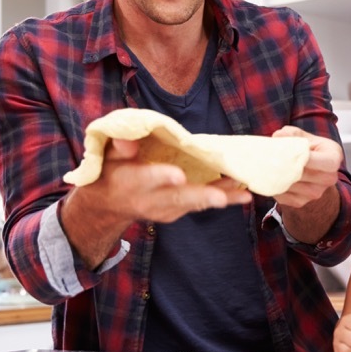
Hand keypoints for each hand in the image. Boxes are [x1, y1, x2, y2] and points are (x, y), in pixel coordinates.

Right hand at [77, 137, 252, 223]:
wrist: (108, 204)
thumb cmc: (110, 170)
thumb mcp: (106, 155)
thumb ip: (119, 146)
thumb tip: (127, 139)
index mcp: (131, 181)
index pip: (147, 179)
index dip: (162, 177)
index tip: (179, 176)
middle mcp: (150, 199)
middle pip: (177, 198)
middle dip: (201, 196)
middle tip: (222, 197)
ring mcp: (165, 209)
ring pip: (194, 203)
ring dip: (220, 197)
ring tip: (244, 193)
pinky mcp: (176, 212)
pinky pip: (200, 205)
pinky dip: (221, 198)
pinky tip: (242, 192)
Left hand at [270, 127, 341, 208]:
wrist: (314, 172)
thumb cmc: (311, 151)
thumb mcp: (306, 138)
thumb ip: (292, 134)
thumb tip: (278, 136)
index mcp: (333, 159)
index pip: (320, 160)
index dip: (303, 157)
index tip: (288, 152)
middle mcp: (328, 179)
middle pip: (302, 174)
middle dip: (284, 165)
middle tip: (267, 157)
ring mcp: (314, 193)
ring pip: (289, 184)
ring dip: (275, 176)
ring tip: (265, 165)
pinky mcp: (300, 202)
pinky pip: (282, 194)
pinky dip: (273, 185)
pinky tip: (268, 175)